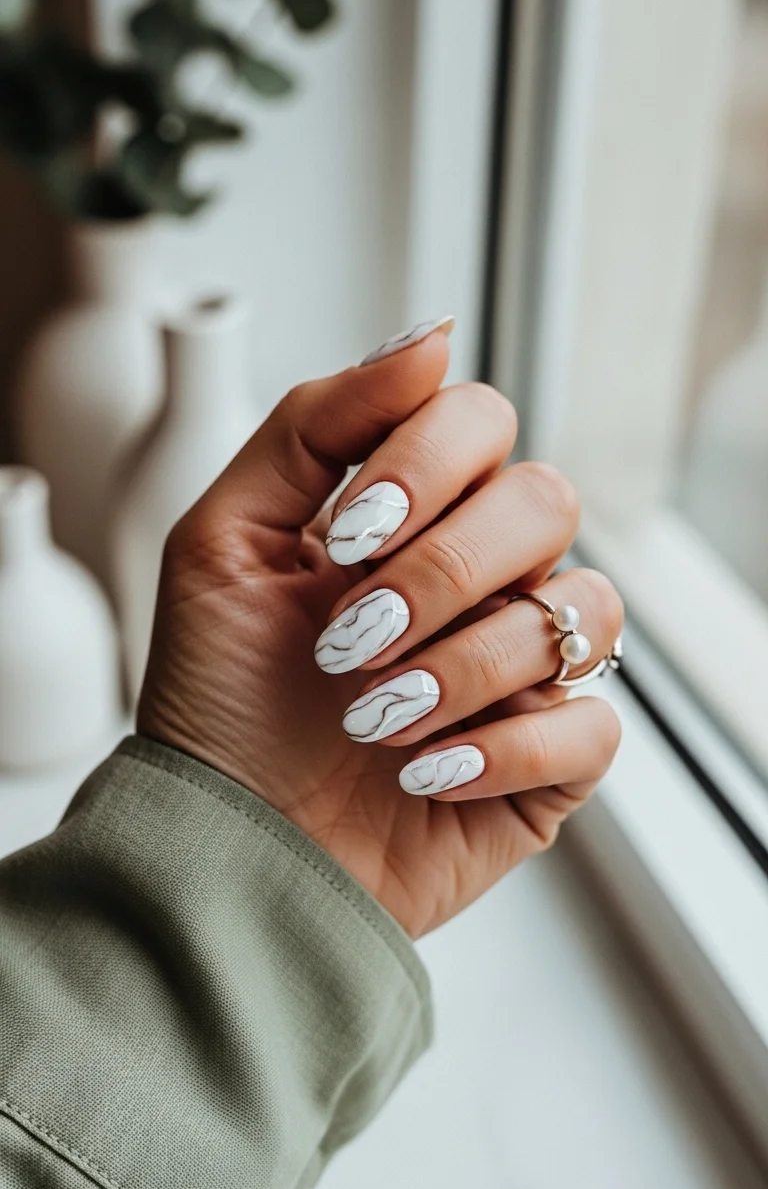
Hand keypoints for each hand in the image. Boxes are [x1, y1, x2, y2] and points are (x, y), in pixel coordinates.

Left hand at [138, 329, 622, 937]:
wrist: (226, 850)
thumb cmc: (217, 701)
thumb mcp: (224, 542)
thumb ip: (313, 424)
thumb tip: (432, 339)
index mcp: (411, 515)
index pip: (482, 423)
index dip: (426, 466)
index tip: (347, 536)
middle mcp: (481, 578)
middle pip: (545, 502)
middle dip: (442, 571)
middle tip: (352, 640)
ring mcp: (522, 668)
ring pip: (579, 612)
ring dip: (462, 667)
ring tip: (372, 720)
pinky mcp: (549, 762)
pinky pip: (593, 724)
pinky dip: (504, 751)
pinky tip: (424, 774)